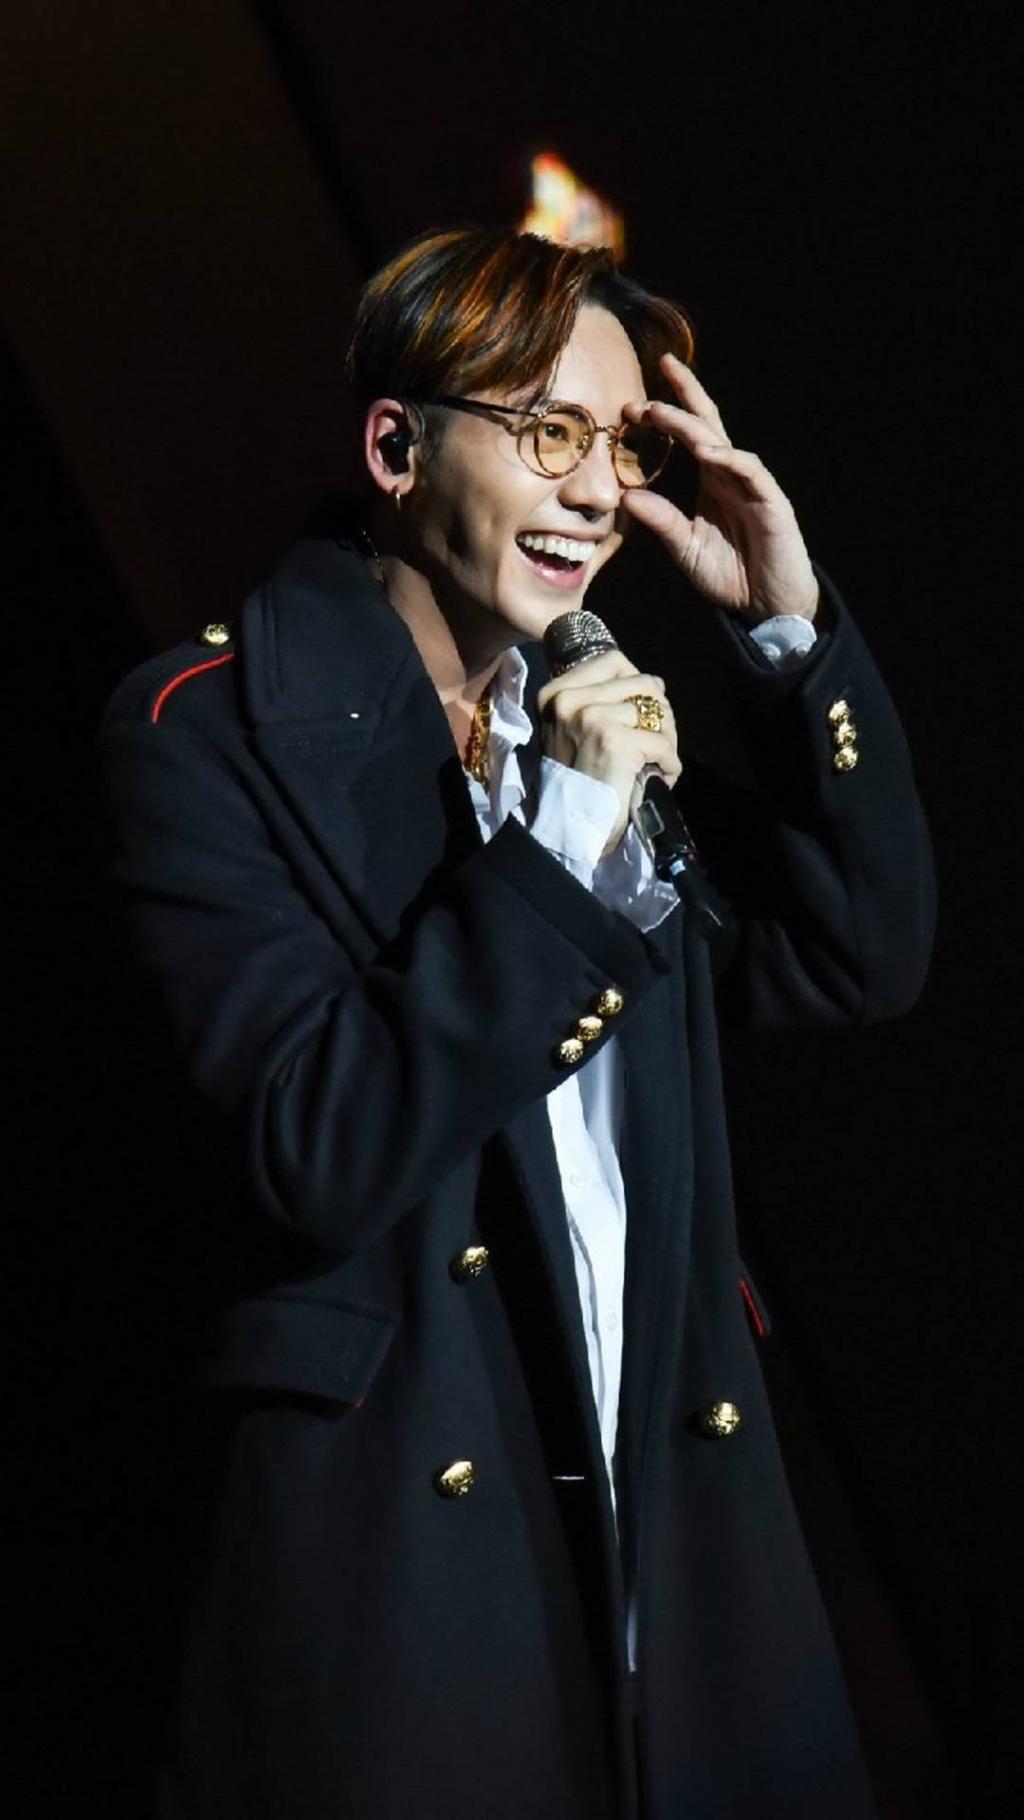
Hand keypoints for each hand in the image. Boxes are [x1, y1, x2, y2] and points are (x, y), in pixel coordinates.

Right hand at [537, 650, 680, 854]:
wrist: (569, 827)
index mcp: (556, 694)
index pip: (613, 661)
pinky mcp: (614, 740)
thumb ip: (604, 702)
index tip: (641, 713)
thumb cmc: (579, 782)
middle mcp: (569, 701)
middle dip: (660, 715)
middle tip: (657, 744)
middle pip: (642, 683)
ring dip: (667, 739)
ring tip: (658, 762)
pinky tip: (661, 777)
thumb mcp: (576, 731)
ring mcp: (590, 717)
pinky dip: (669, 763)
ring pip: (656, 710)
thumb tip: (653, 683)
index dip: (638, 684)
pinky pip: (661, 742)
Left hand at [620, 352, 819, 621]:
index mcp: (711, 481)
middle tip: (654, 377)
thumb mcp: (686, 547)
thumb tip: (624, 497)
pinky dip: (730, 458)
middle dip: (683, 396)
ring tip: (661, 412)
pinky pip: (751, 471)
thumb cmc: (730, 574)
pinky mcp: (772, 502)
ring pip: (722, 442)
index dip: (666, 415)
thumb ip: (662, 521)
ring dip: (692, 425)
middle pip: (708, 423)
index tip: (630, 406)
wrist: (767, 605)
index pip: (690, 435)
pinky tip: (706, 451)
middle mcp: (731, 475)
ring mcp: (752, 485)